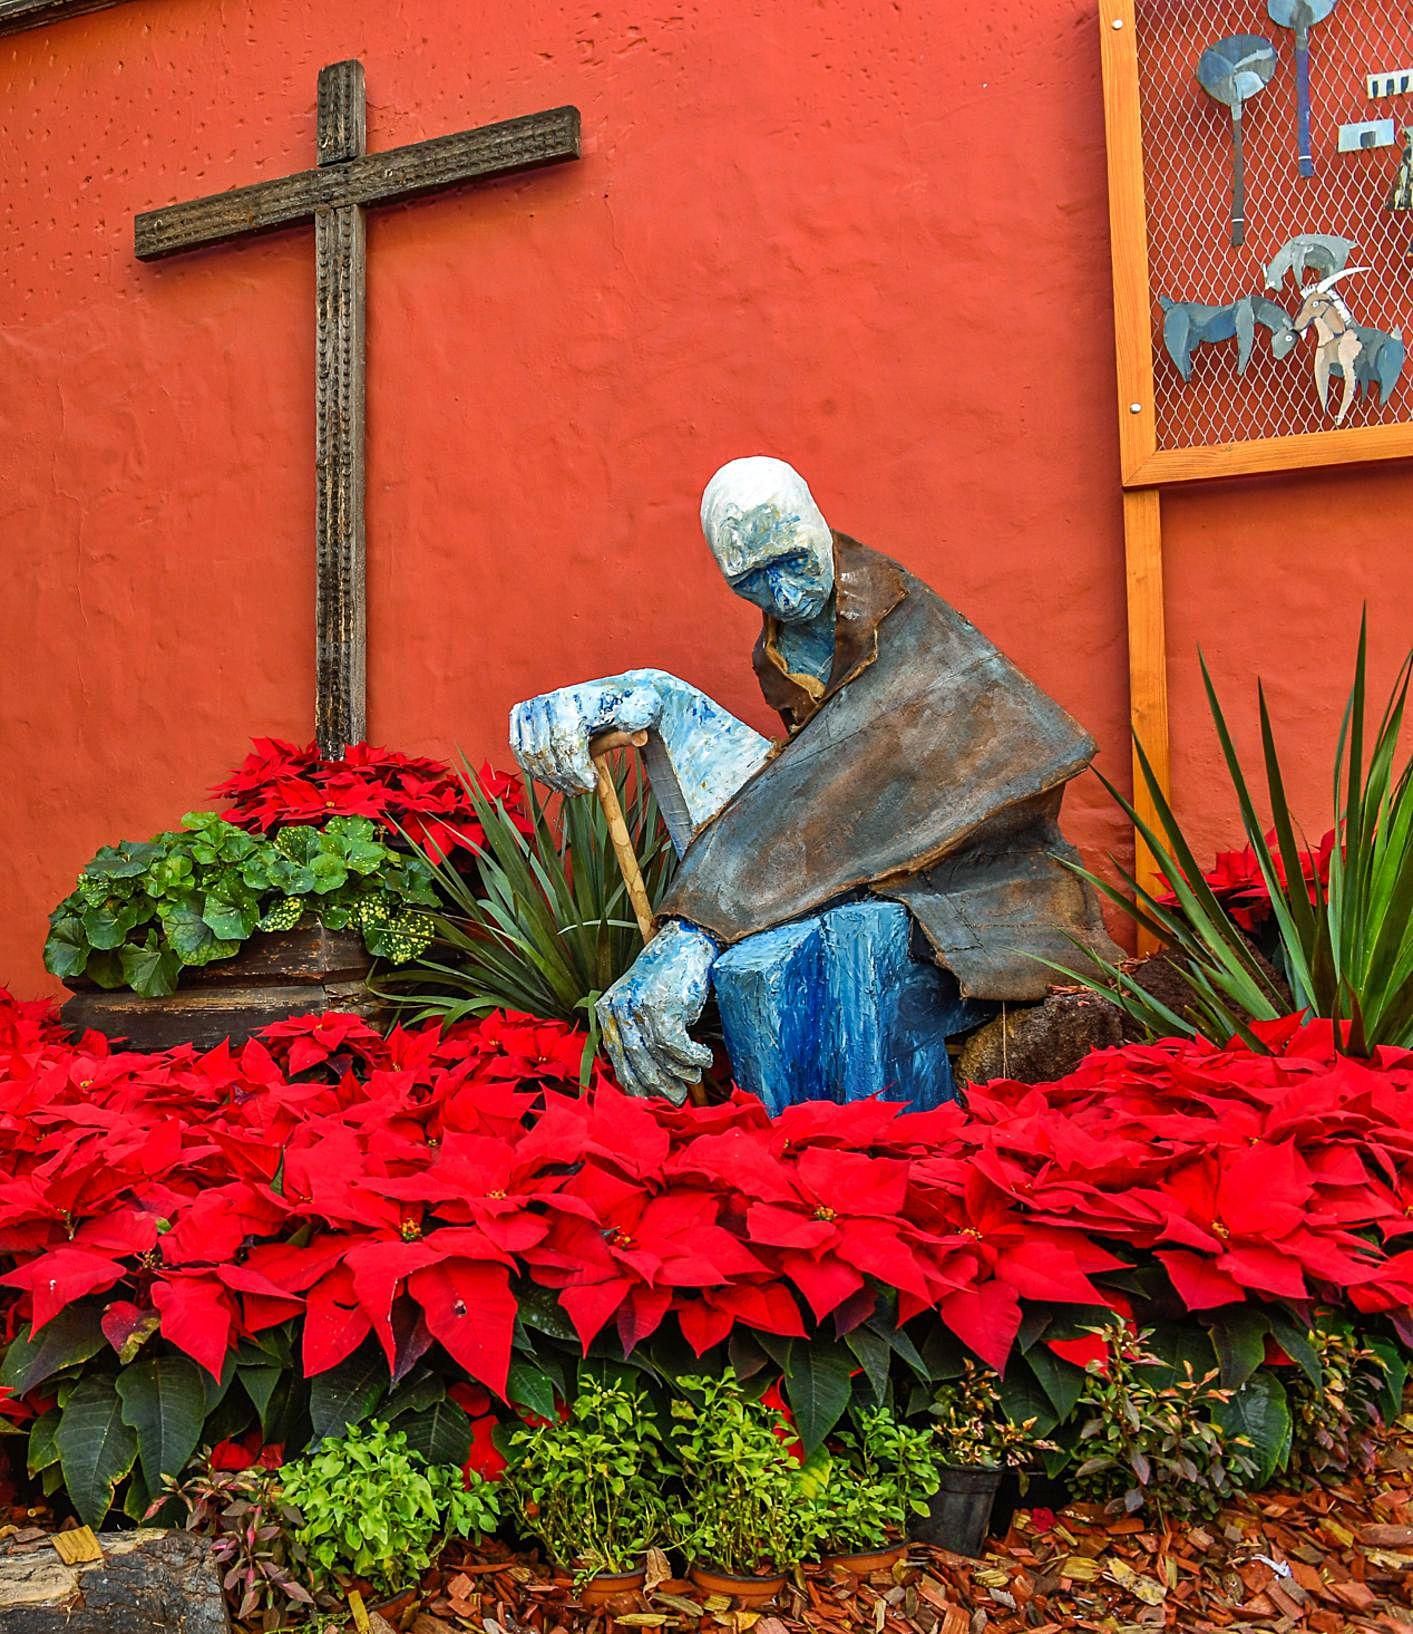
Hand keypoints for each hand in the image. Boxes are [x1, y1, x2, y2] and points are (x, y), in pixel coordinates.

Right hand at [509, 672, 663, 795]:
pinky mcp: (522, 714)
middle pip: (546, 752)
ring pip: (531, 754)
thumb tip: (639, 736)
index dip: (576, 770)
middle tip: (584, 790)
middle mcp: (549, 700)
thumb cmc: (631, 705)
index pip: (567, 743)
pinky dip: (535, 769)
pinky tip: (556, 779)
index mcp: (576, 699)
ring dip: (550, 778)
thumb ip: (641, 719)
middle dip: (565, 777)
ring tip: (574, 787)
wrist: (614, 693)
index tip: (591, 786)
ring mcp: (533, 707)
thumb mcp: (644, 708)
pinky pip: (520, 750)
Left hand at [597, 920, 716, 1102]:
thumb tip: (648, 1080)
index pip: (616, 1058)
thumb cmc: (670, 979)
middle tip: (677, 1097)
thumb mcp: (643, 1004)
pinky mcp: (662, 1006)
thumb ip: (638, 1034)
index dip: (636, 1082)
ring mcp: (639, 1006)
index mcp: (608, 1010)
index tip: (653, 1096)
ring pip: (657, 1057)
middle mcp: (618, 1008)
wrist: (688, 943)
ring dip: (679, 1073)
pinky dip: (692, 1058)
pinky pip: (676, 1047)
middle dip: (659, 1085)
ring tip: (693, 1076)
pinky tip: (703, 1058)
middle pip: (636, 1061)